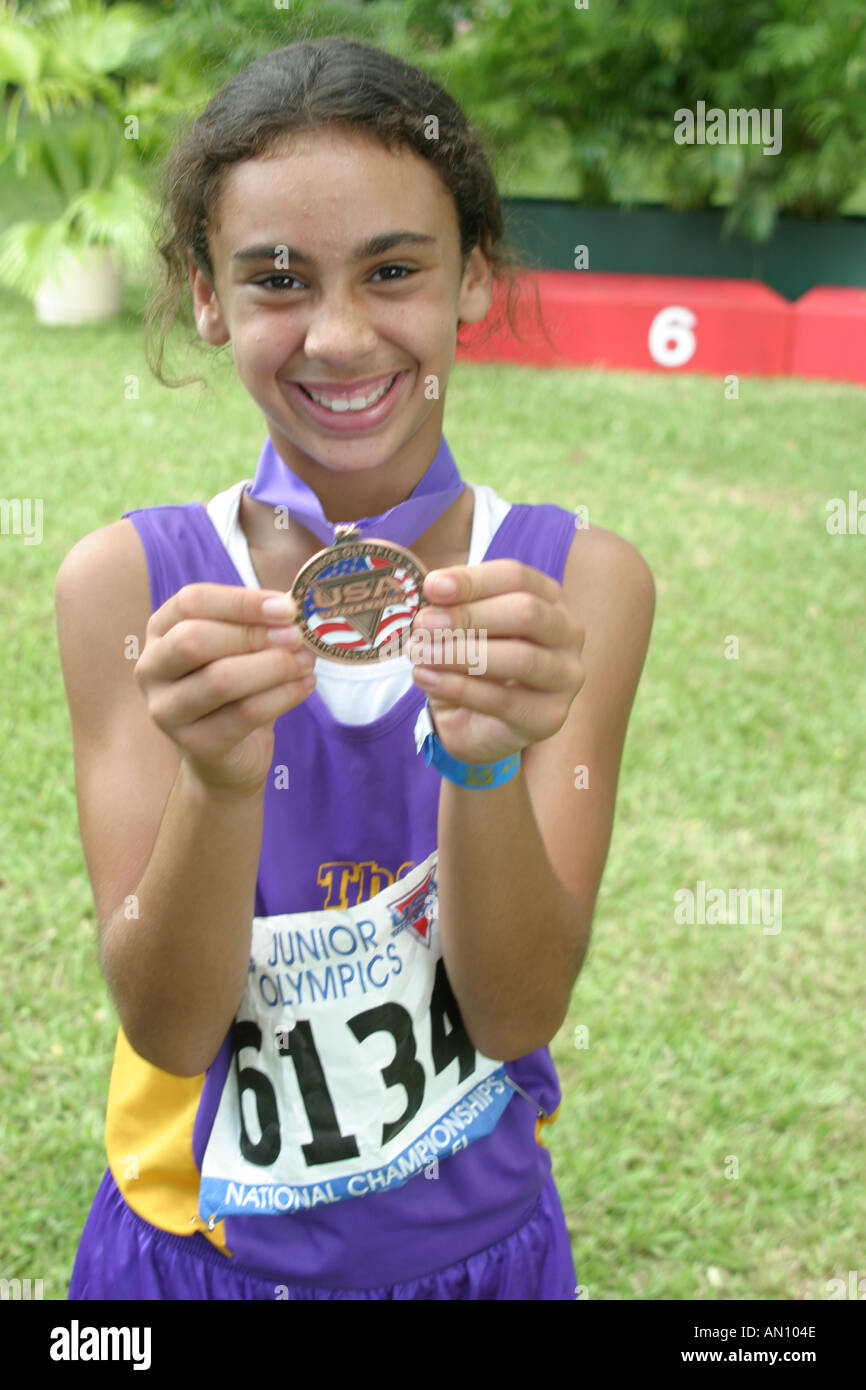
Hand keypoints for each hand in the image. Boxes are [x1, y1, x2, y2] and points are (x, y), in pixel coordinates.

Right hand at [134, 583, 315, 795]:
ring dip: (274, 666)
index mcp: (160, 631)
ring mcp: (167, 710)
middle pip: (194, 639)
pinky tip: (305, 685)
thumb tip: (294, 603)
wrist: (230, 755)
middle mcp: (152, 668)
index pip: (191, 602)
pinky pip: (244, 714)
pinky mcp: (194, 744)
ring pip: (220, 680)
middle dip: (253, 634)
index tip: (287, 607)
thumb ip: (260, 623)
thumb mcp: (241, 648)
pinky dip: (283, 695)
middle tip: (297, 637)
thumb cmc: (237, 688)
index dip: (241, 601)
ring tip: (306, 662)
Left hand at [409, 560, 584, 764]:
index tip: (431, 588)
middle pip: (526, 613)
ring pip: (520, 659)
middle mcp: (568, 633)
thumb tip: (434, 589)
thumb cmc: (472, 663)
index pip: (516, 577)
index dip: (473, 581)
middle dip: (468, 616)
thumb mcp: (459, 627)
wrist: (475, 723)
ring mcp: (565, 677)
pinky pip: (503, 700)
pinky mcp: (549, 716)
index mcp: (549, 599)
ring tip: (419, 653)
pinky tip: (425, 678)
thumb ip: (452, 606)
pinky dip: (458, 687)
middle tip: (423, 624)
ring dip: (461, 653)